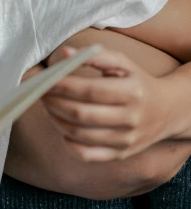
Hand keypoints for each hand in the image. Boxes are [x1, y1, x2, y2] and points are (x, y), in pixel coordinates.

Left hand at [41, 46, 173, 161]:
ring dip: (56, 119)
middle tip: (40, 93)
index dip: (62, 86)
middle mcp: (131, 119)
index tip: (45, 79)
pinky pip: (87, 155)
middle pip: (81, 114)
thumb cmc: (138, 81)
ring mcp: (126, 140)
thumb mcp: (123, 62)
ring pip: (80, 134)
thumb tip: (64, 53)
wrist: (168, 110)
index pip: (89, 90)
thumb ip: (94, 56)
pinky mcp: (120, 154)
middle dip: (54, 103)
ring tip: (48, 106)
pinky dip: (68, 142)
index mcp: (132, 92)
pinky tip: (62, 127)